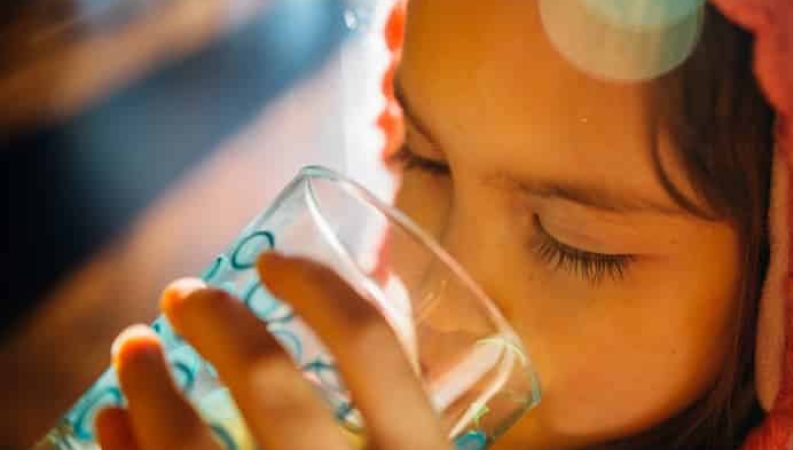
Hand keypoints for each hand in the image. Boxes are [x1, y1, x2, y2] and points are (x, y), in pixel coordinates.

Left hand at [94, 252, 451, 449]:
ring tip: (131, 348)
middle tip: (185, 294)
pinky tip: (112, 423)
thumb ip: (409, 405)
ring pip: (188, 444)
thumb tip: (381, 294)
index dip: (318, 286)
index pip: (372, 344)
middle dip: (216, 319)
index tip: (275, 264)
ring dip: (147, 382)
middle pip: (268, 378)